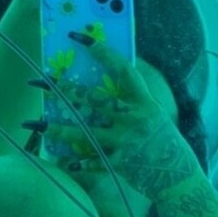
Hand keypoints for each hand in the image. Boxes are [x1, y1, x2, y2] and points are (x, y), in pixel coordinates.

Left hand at [40, 39, 199, 200]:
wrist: (180, 177)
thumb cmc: (164, 142)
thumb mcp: (153, 115)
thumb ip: (132, 101)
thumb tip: (106, 81)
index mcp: (145, 103)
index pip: (123, 71)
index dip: (103, 53)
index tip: (81, 38)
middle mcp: (135, 120)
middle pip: (97, 100)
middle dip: (68, 90)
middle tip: (44, 82)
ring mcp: (126, 143)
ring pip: (86, 133)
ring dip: (59, 129)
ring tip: (37, 125)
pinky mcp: (121, 164)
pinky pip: (94, 162)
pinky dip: (78, 163)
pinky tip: (63, 163)